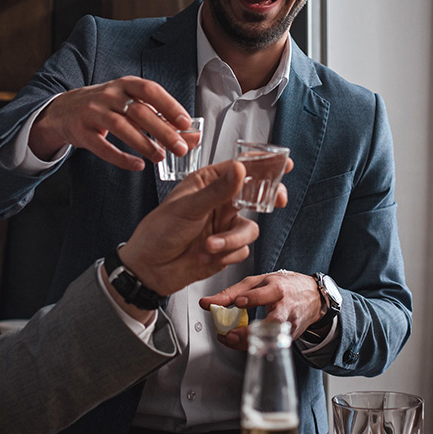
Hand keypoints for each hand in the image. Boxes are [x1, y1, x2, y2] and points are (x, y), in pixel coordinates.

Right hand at [28, 76, 191, 170]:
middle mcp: (108, 95)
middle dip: (162, 131)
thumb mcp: (130, 105)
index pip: (150, 90)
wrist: (63, 111)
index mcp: (125, 84)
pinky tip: (137, 165)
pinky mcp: (82, 132)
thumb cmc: (106, 107)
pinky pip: (103, 147)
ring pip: (121, 127)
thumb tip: (193, 136)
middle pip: (139, 111)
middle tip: (180, 148)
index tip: (185, 122)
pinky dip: (121, 158)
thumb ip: (160, 119)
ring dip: (144, 144)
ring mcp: (93, 112)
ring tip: (160, 157)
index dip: (169, 105)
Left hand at [115, 160, 269, 307]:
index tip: (283, 164)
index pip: (240, 168)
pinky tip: (205, 257)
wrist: (149, 269)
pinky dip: (226, 255)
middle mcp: (219, 203)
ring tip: (209, 247)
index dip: (263, 165)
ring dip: (231, 240)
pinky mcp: (225, 249)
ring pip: (249, 228)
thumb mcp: (188, 208)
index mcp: (207, 183)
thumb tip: (241, 170)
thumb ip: (219, 191)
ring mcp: (223, 226)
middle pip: (255, 196)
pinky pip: (242, 250)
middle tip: (278, 200)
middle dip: (267, 199)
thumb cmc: (159, 231)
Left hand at [199, 269, 321, 350]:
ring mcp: (290, 325)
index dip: (253, 298)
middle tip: (231, 335)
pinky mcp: (289, 338)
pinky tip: (241, 344)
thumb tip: (206, 303)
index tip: (238, 302)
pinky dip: (256, 346)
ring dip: (251, 342)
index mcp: (279, 289)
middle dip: (252, 330)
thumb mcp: (257, 282)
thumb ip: (231, 293)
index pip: (268, 293)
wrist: (313, 297)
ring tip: (231, 341)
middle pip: (273, 321)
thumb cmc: (283, 285)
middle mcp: (286, 308)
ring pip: (273, 338)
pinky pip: (272, 345)